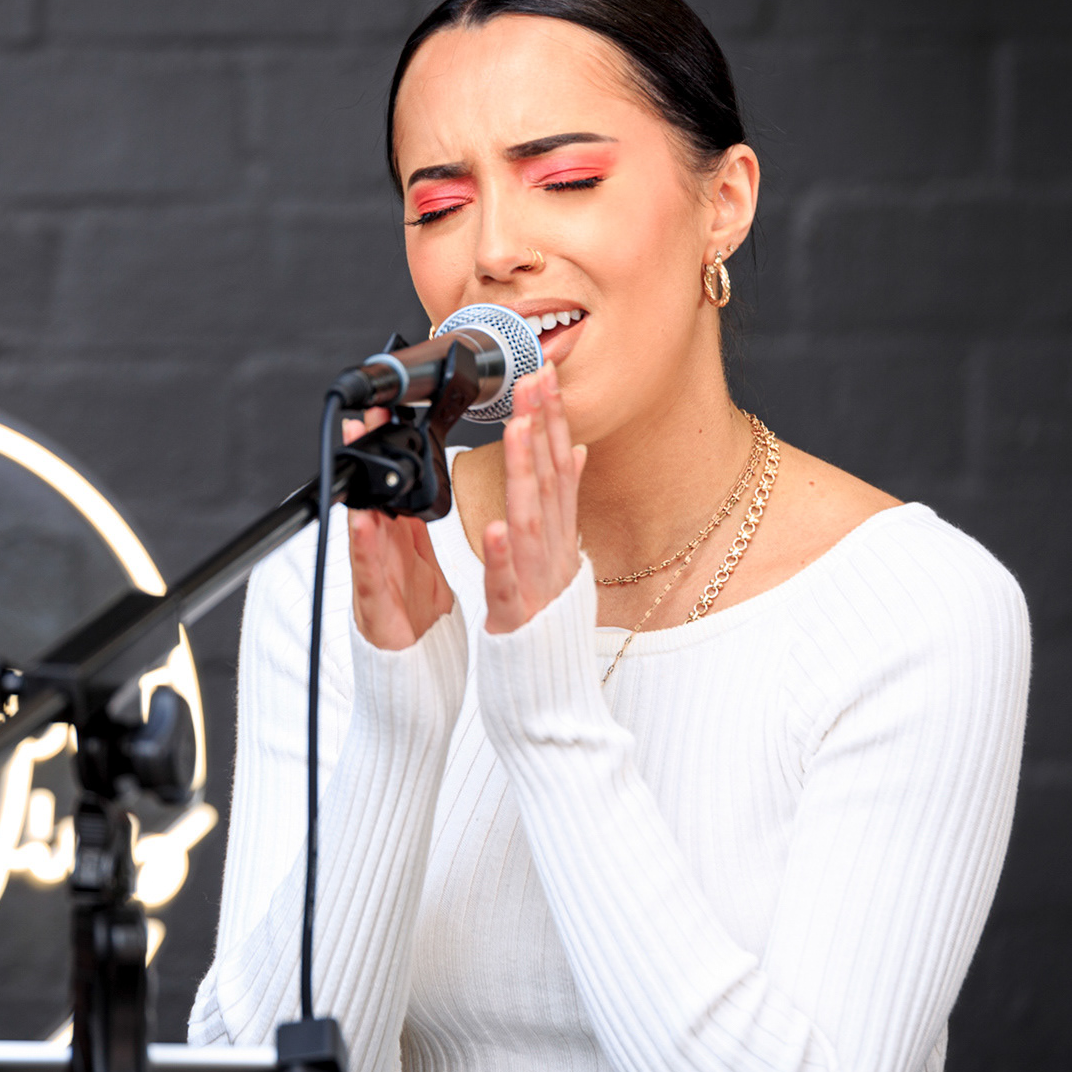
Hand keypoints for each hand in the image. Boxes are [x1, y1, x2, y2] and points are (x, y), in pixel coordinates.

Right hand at [346, 407, 455, 650]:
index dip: (390, 454)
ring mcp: (373, 584)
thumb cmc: (418, 631)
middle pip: (369, 501)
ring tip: (358, 460)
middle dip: (365, 462)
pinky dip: (365, 546)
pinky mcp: (374, 612)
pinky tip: (363, 520)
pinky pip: (369, 574)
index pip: (393, 491)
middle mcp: (381, 562)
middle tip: (360, 421)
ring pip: (362, 532)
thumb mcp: (422, 569)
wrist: (413, 688)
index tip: (387, 413)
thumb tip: (413, 495)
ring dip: (359, 492)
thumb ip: (414, 534)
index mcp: (400, 549)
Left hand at [484, 368, 587, 634]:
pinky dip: (502, 555)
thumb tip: (575, 452)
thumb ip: (566, 504)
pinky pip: (508, 583)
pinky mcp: (517, 618)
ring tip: (519, 430)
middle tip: (534, 379)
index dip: (552, 420)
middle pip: (550, 483)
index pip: (559, 468)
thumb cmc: (550, 628)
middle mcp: (555, 555)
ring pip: (531, 520)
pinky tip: (497, 526)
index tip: (543, 375)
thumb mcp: (563, 558)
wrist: (553, 697)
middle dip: (542, 427)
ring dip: (527, 472)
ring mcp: (538, 585)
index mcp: (561, 540)